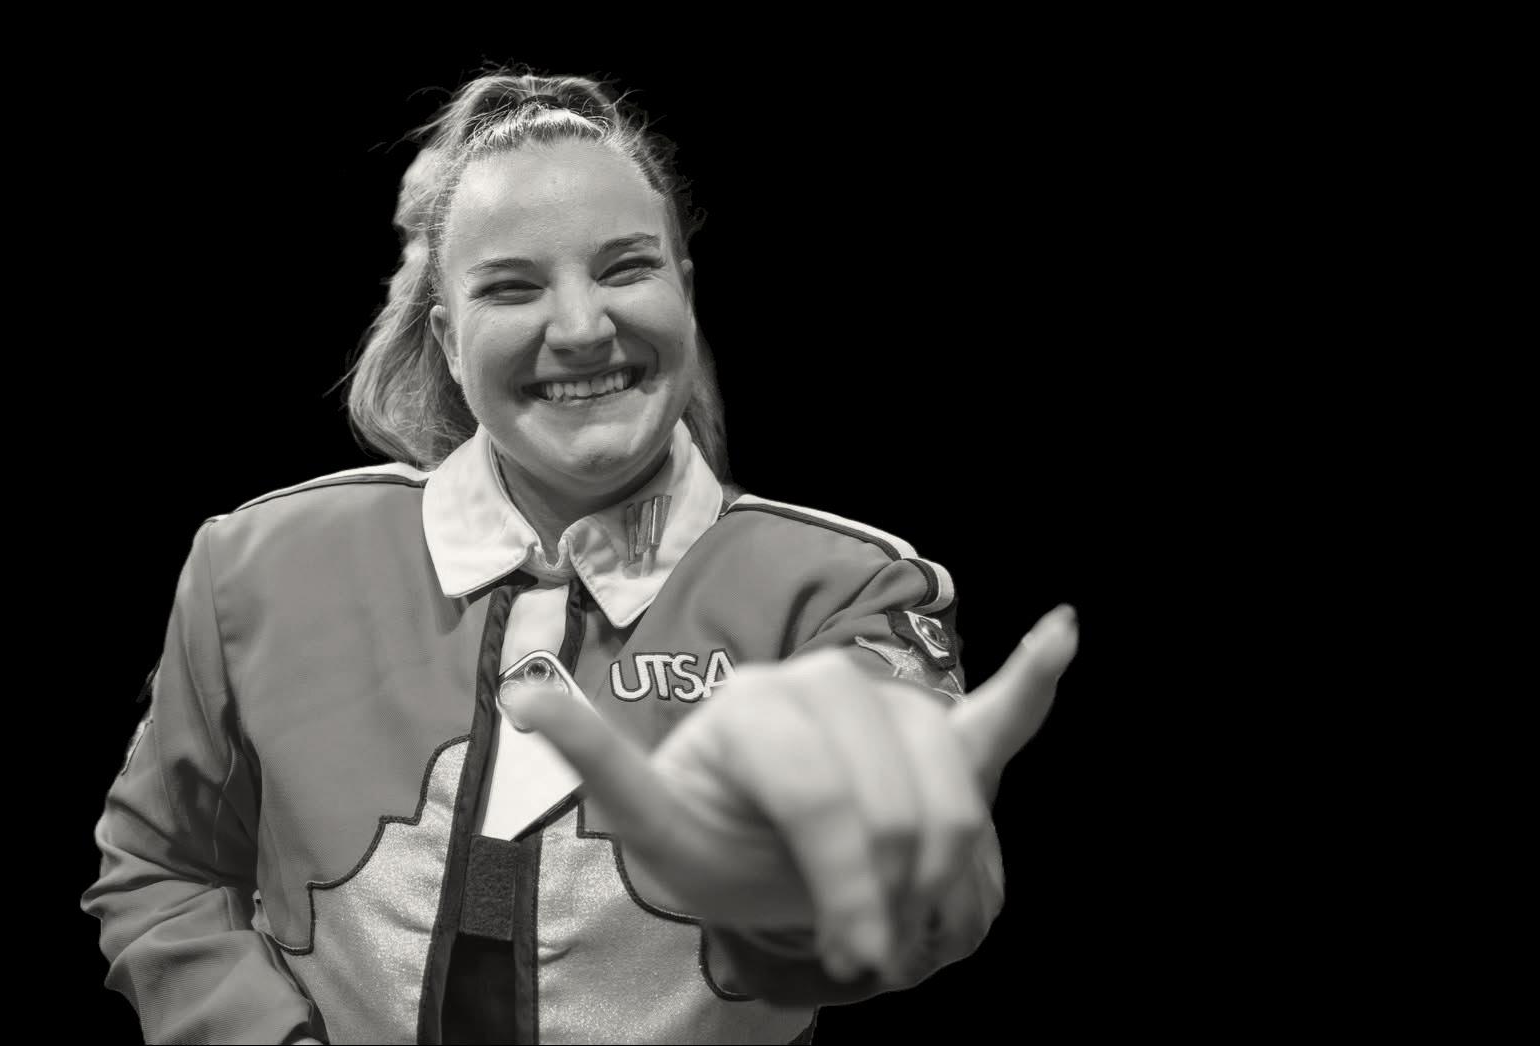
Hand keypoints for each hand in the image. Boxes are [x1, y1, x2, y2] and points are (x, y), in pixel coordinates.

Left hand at [502, 604, 1077, 982]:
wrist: (745, 829)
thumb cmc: (702, 832)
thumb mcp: (645, 816)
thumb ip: (599, 761)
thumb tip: (523, 692)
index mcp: (757, 704)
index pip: (824, 797)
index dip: (844, 885)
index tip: (850, 956)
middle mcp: (827, 683)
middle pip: (903, 804)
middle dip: (894, 897)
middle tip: (869, 955)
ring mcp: (889, 707)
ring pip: (959, 793)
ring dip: (954, 878)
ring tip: (917, 931)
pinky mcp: (938, 735)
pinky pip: (998, 712)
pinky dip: (1034, 680)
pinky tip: (1066, 632)